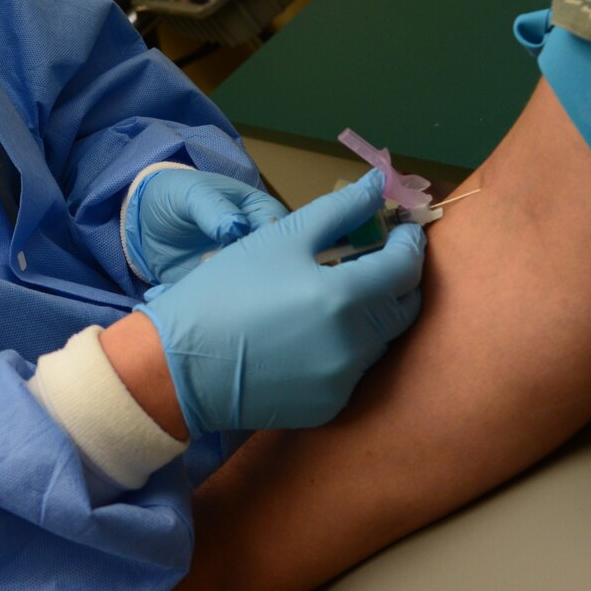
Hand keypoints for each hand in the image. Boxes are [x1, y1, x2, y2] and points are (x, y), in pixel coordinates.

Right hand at [137, 170, 424, 433]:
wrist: (181, 366)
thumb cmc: (225, 291)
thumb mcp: (278, 239)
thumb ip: (337, 210)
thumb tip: (378, 184)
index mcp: (346, 296)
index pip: (405, 267)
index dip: (409, 243)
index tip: (402, 229)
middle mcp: (357, 344)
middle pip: (403, 307)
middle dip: (397, 279)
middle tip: (373, 259)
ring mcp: (346, 380)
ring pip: (381, 339)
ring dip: (372, 313)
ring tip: (336, 295)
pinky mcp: (331, 406)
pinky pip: (355, 369)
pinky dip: (346, 347)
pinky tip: (312, 334)